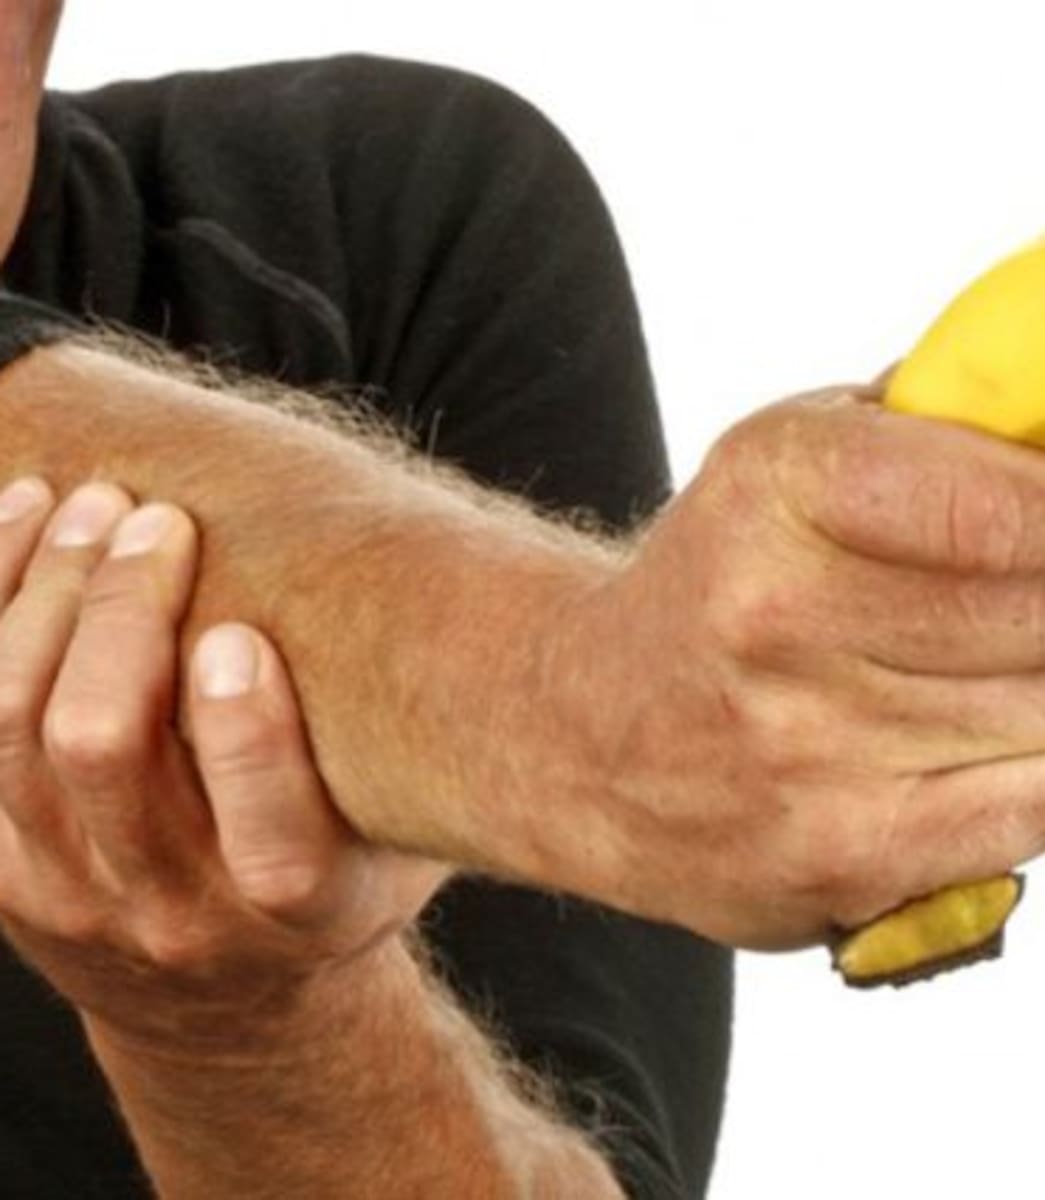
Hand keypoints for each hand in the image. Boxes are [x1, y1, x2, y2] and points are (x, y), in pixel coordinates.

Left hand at [0, 476, 449, 1047]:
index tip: (238, 632)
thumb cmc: (339, 877)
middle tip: (156, 521)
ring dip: (45, 594)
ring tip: (89, 503)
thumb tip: (487, 606)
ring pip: (12, 731)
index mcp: (302, 906)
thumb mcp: (406, 834)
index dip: (244, 735)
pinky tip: (16, 528)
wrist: (226, 1001)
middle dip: (121, 610)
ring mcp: (72, 896)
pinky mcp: (2, 870)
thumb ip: (422, 748)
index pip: (270, 839)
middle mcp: (176, 913)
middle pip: (102, 749)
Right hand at [540, 385, 1044, 948]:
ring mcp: (801, 754)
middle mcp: (775, 620)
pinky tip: (939, 758)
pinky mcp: (834, 859)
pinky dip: (1023, 778)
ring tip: (951, 681)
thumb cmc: (712, 586)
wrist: (583, 731)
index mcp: (770, 494)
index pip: (998, 506)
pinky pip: (1042, 805)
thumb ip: (924, 429)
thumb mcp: (779, 465)